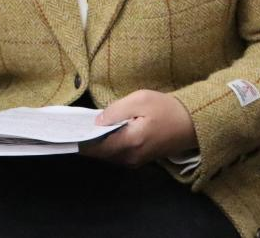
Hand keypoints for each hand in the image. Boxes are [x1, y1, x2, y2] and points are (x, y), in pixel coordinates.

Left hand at [81, 89, 197, 167]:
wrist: (193, 123)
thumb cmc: (167, 109)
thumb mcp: (140, 100)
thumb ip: (115, 111)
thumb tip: (95, 122)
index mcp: (129, 143)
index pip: (95, 147)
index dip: (79, 139)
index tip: (66, 130)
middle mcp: (129, 157)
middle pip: (99, 153)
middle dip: (86, 141)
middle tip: (71, 126)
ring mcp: (135, 161)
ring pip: (107, 154)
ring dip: (96, 143)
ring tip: (83, 127)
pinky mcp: (139, 159)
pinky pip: (116, 154)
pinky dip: (107, 144)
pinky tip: (102, 132)